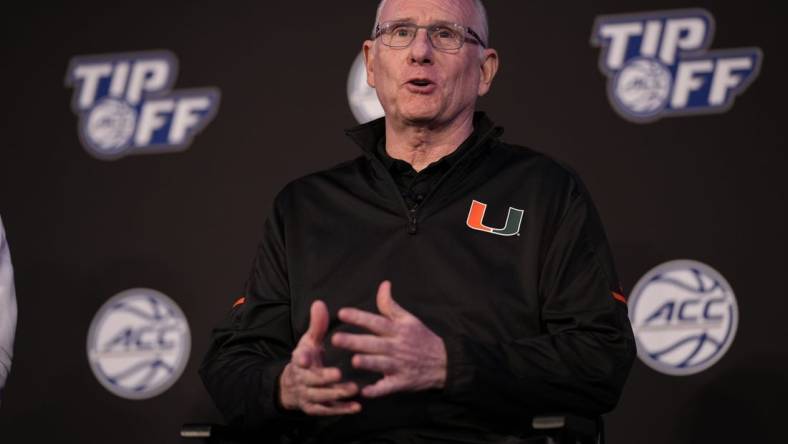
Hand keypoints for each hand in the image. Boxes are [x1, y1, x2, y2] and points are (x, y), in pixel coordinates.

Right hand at [279, 300, 360, 414]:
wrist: (293, 386)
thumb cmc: (307, 357)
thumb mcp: (310, 341)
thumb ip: (317, 325)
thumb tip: (319, 303)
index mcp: (300, 359)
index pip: (299, 358)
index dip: (301, 358)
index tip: (306, 358)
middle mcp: (302, 378)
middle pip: (312, 380)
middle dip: (324, 377)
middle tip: (339, 373)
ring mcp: (308, 395)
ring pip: (321, 396)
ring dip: (336, 393)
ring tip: (353, 389)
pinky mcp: (316, 408)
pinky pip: (328, 410)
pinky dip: (342, 409)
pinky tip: (357, 407)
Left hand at [331, 281, 446, 397]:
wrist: (444, 363)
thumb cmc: (422, 339)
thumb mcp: (409, 319)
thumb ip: (391, 305)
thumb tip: (383, 284)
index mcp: (398, 330)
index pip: (376, 322)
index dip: (359, 317)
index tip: (342, 313)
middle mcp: (397, 347)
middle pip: (374, 343)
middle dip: (355, 341)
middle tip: (336, 339)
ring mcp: (400, 366)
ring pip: (381, 364)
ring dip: (369, 363)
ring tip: (354, 361)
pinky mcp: (402, 382)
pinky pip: (388, 387)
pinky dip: (378, 390)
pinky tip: (365, 392)